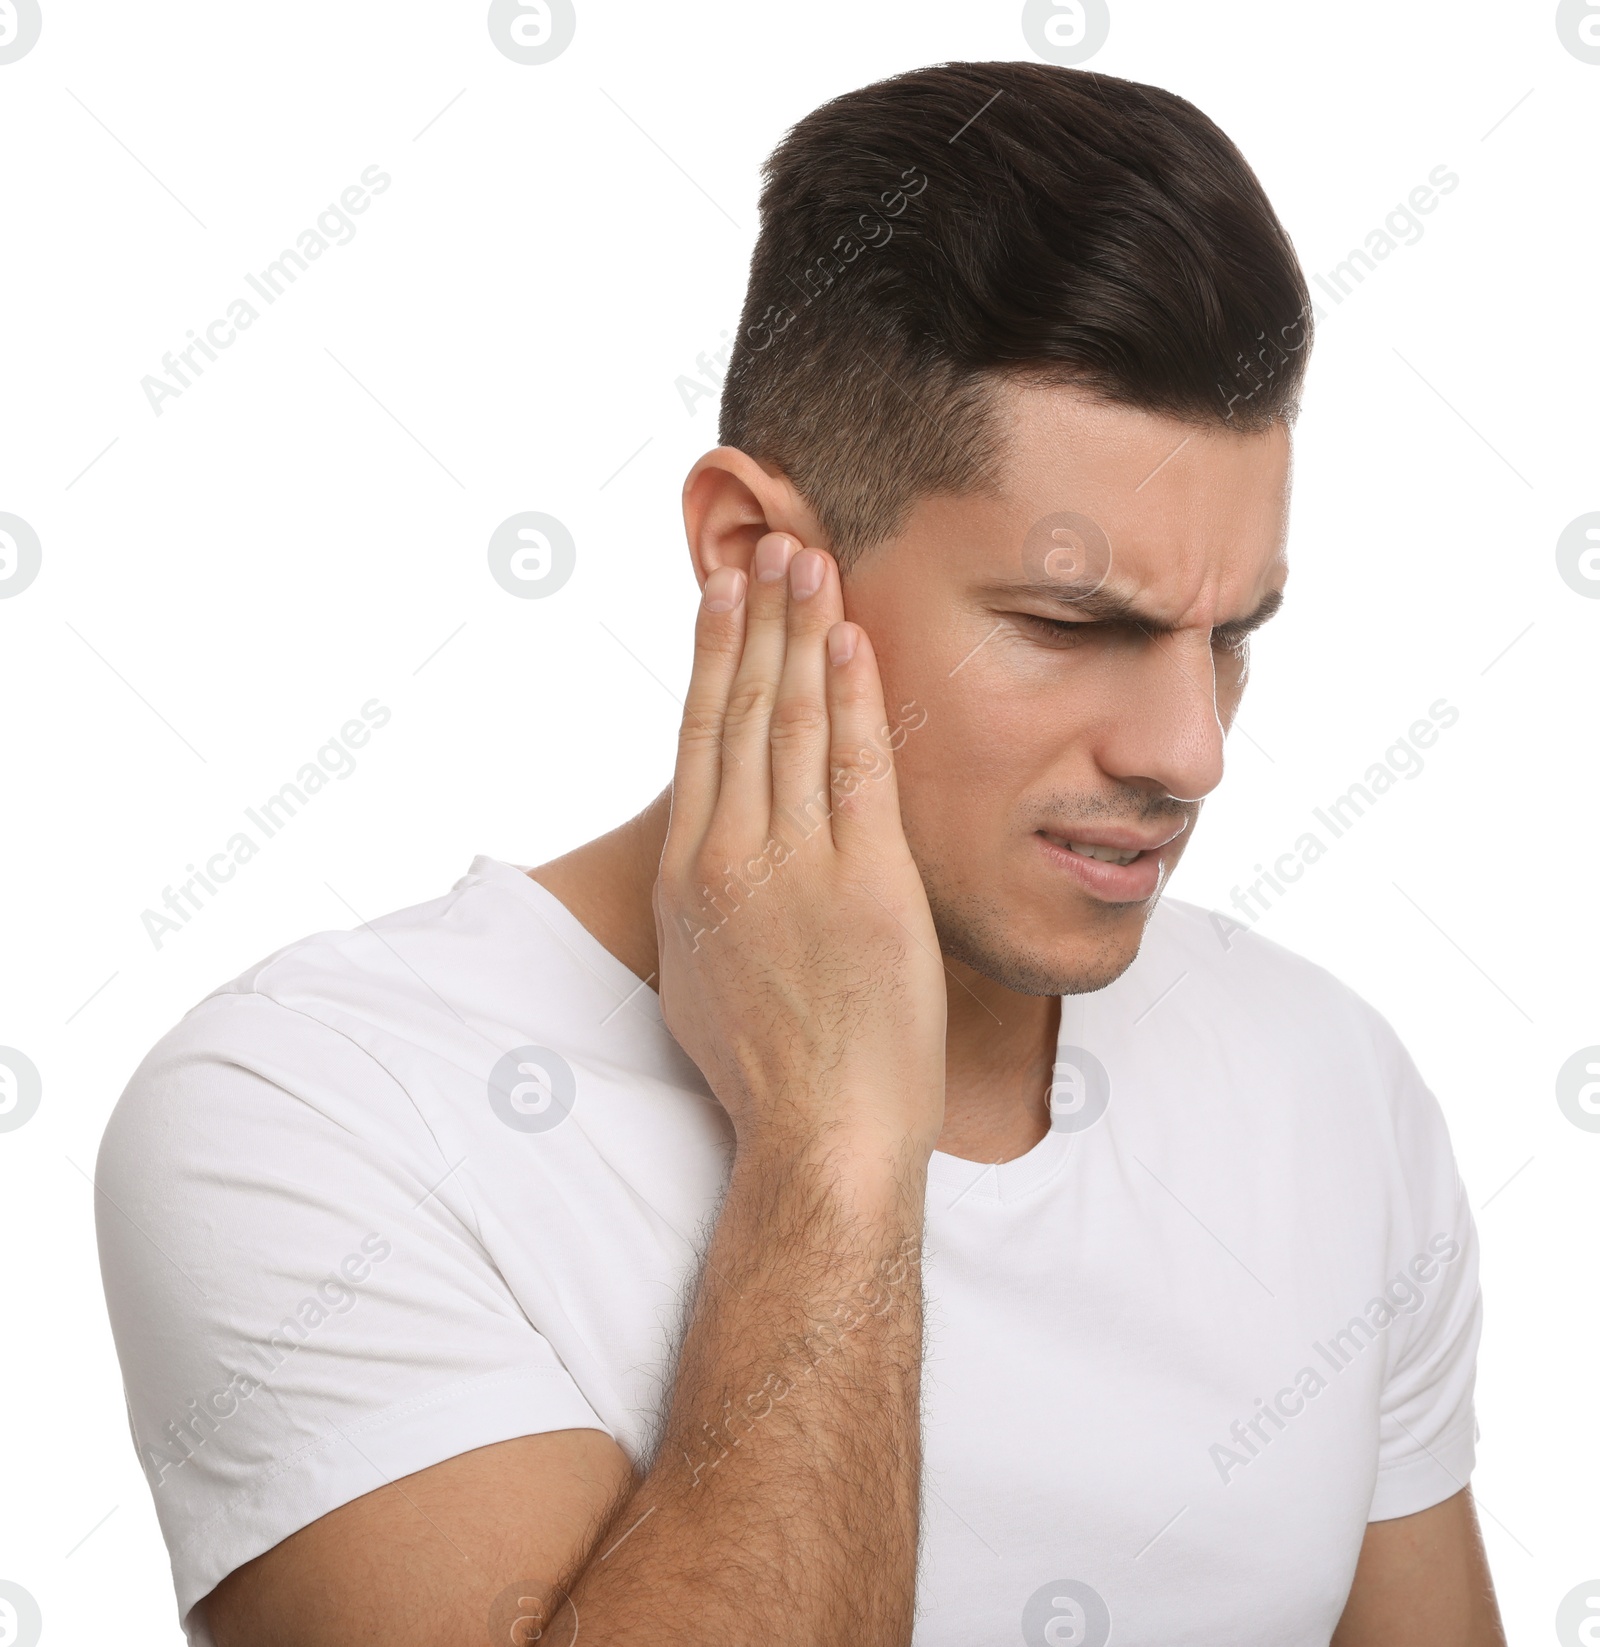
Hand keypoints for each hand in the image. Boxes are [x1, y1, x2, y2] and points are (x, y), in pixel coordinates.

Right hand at [654, 531, 946, 1169]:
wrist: (819, 1136)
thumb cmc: (765, 1070)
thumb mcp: (701, 975)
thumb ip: (703, 897)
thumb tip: (711, 853)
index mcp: (687, 874)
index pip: (697, 734)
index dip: (710, 653)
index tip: (719, 592)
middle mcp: (730, 854)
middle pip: (742, 708)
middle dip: (755, 617)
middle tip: (769, 543)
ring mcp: (795, 865)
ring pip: (794, 722)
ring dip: (801, 633)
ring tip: (807, 563)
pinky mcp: (864, 882)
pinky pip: (857, 767)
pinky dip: (855, 697)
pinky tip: (853, 640)